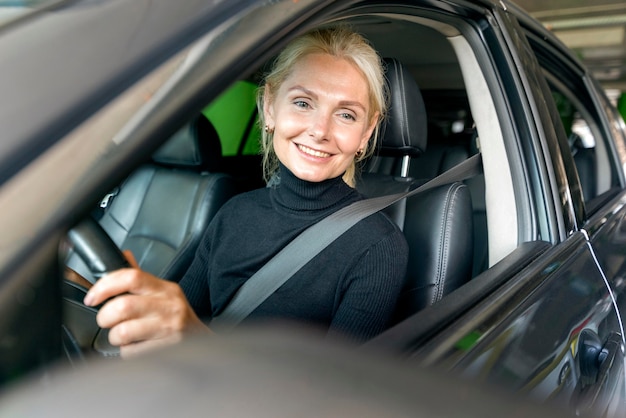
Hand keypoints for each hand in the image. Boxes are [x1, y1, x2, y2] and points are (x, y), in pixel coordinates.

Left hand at [83, 251, 210, 356]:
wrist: (201, 339)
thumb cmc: (176, 316)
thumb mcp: (163, 292)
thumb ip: (140, 277)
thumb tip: (122, 255)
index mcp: (164, 288)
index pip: (132, 276)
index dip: (105, 286)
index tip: (92, 297)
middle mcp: (169, 305)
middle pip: (123, 306)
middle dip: (105, 317)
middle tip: (107, 320)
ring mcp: (169, 327)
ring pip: (124, 332)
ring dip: (115, 337)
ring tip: (123, 336)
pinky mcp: (167, 348)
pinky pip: (132, 352)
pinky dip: (127, 352)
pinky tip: (136, 347)